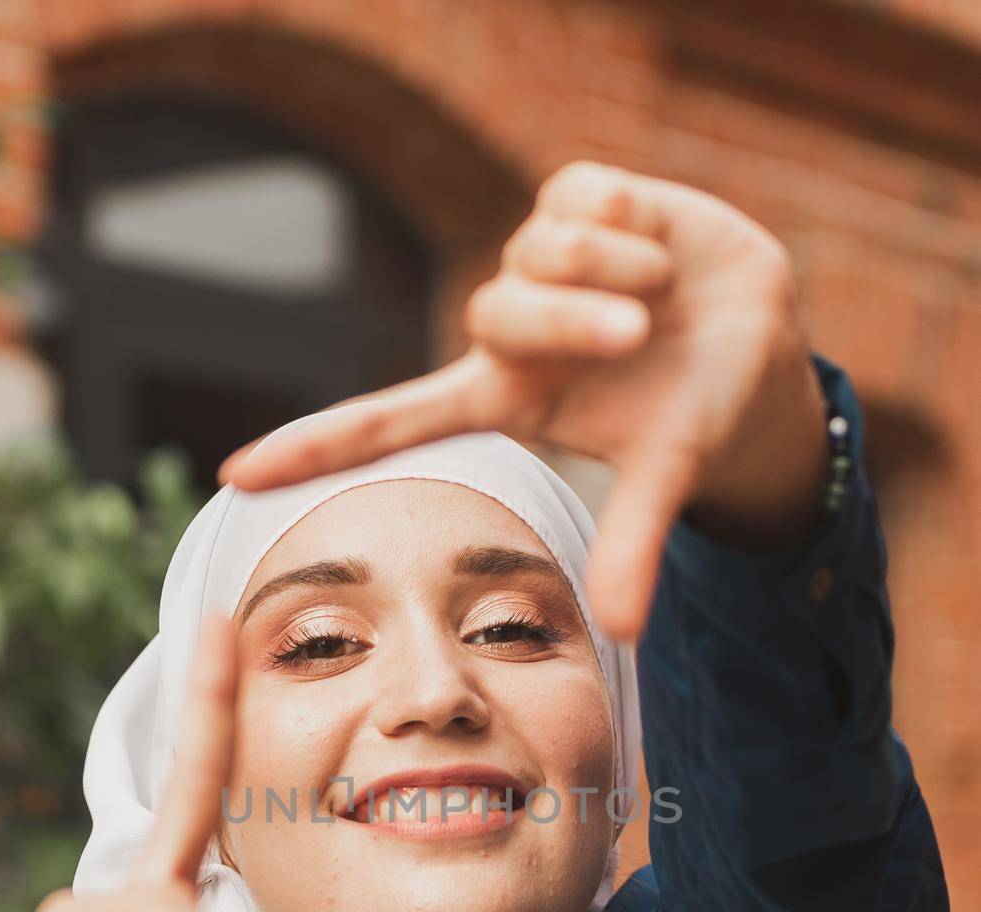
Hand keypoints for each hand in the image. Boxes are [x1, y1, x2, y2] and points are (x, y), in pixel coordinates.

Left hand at [218, 161, 827, 638]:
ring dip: (614, 276)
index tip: (233, 475)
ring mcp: (538, 260)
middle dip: (574, 323)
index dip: (315, 448)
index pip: (390, 422)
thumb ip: (633, 545)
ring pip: (542, 249)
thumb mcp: (663, 476)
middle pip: (496, 311)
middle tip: (638, 336)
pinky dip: (634, 229)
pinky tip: (657, 251)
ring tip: (657, 301)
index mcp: (506, 396)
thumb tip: (626, 634)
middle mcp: (507, 328)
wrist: (760, 338)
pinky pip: (584, 200)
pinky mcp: (577, 197)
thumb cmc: (695, 413)